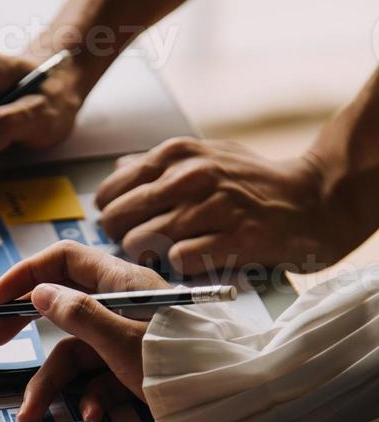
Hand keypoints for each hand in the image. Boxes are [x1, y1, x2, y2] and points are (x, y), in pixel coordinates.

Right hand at [0, 242, 166, 421]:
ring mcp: (127, 337)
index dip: (25, 275)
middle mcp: (121, 304)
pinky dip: (90, 396)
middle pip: (62, 303)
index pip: (63, 260)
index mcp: (120, 283)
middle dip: (26, 324)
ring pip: (76, 351)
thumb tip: (40, 293)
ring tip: (32, 414)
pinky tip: (89, 415)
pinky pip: (101, 377)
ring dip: (52, 382)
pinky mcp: (135, 367)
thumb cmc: (181, 363)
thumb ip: (78, 314)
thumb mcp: (122, 340)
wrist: (230, 400)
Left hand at [96, 138, 329, 275]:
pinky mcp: (233, 239)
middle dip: (122, 238)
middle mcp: (190, 176)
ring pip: (142, 242)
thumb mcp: (206, 156)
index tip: (123, 225)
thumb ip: (160, 164)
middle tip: (139, 246)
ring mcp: (212, 208)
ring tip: (164, 256)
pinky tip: (192, 262)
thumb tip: (118, 171)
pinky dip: (179, 267)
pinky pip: (179, 261)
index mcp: (177, 154)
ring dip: (147, 256)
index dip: (112, 214)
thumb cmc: (253, 183)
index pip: (111, 191)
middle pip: (118, 219)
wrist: (311, 200)